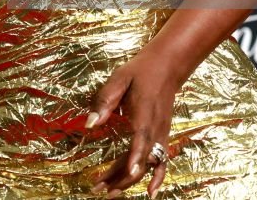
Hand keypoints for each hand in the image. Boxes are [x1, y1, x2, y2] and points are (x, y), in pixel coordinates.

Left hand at [86, 52, 176, 198]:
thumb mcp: (119, 80)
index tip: (129, 173)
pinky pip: (161, 162)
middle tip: (98, 190)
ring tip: (109, 192)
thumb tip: (90, 124)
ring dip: (129, 180)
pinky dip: (157, 179)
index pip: (141, 140)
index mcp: (144, 115)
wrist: (166, 68)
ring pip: (147, 165)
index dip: (135, 158)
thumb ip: (104, 101)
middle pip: (141, 160)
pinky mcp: (162, 137)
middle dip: (120, 178)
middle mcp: (155, 130)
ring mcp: (161, 136)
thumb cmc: (139, 72)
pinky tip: (150, 193)